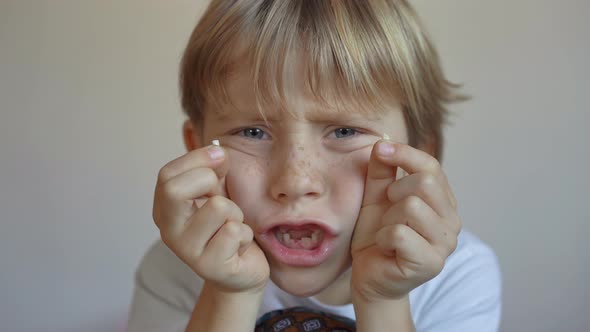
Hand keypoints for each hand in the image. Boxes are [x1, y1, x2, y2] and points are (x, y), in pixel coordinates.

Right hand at [152, 144, 268, 292]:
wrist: (242, 270)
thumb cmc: (227, 227)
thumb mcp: (217, 193)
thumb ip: (213, 171)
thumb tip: (218, 152)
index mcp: (165, 209)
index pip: (167, 174)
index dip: (197, 159)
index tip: (220, 158)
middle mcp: (169, 230)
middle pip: (174, 190)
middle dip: (209, 183)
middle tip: (222, 198)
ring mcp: (187, 251)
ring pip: (218, 208)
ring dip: (236, 213)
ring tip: (233, 226)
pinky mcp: (210, 267)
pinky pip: (235, 231)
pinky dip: (245, 233)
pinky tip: (239, 246)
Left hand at [351, 140, 460, 301]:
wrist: (370, 276)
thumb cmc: (376, 235)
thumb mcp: (375, 197)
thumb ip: (381, 170)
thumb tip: (382, 142)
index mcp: (442, 201)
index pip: (431, 166)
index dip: (405, 153)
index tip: (381, 149)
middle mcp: (452, 220)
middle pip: (425, 183)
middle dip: (395, 192)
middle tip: (386, 211)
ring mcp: (445, 243)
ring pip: (411, 207)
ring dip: (387, 219)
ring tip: (386, 233)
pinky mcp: (431, 262)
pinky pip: (399, 233)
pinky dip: (383, 238)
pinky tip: (386, 248)